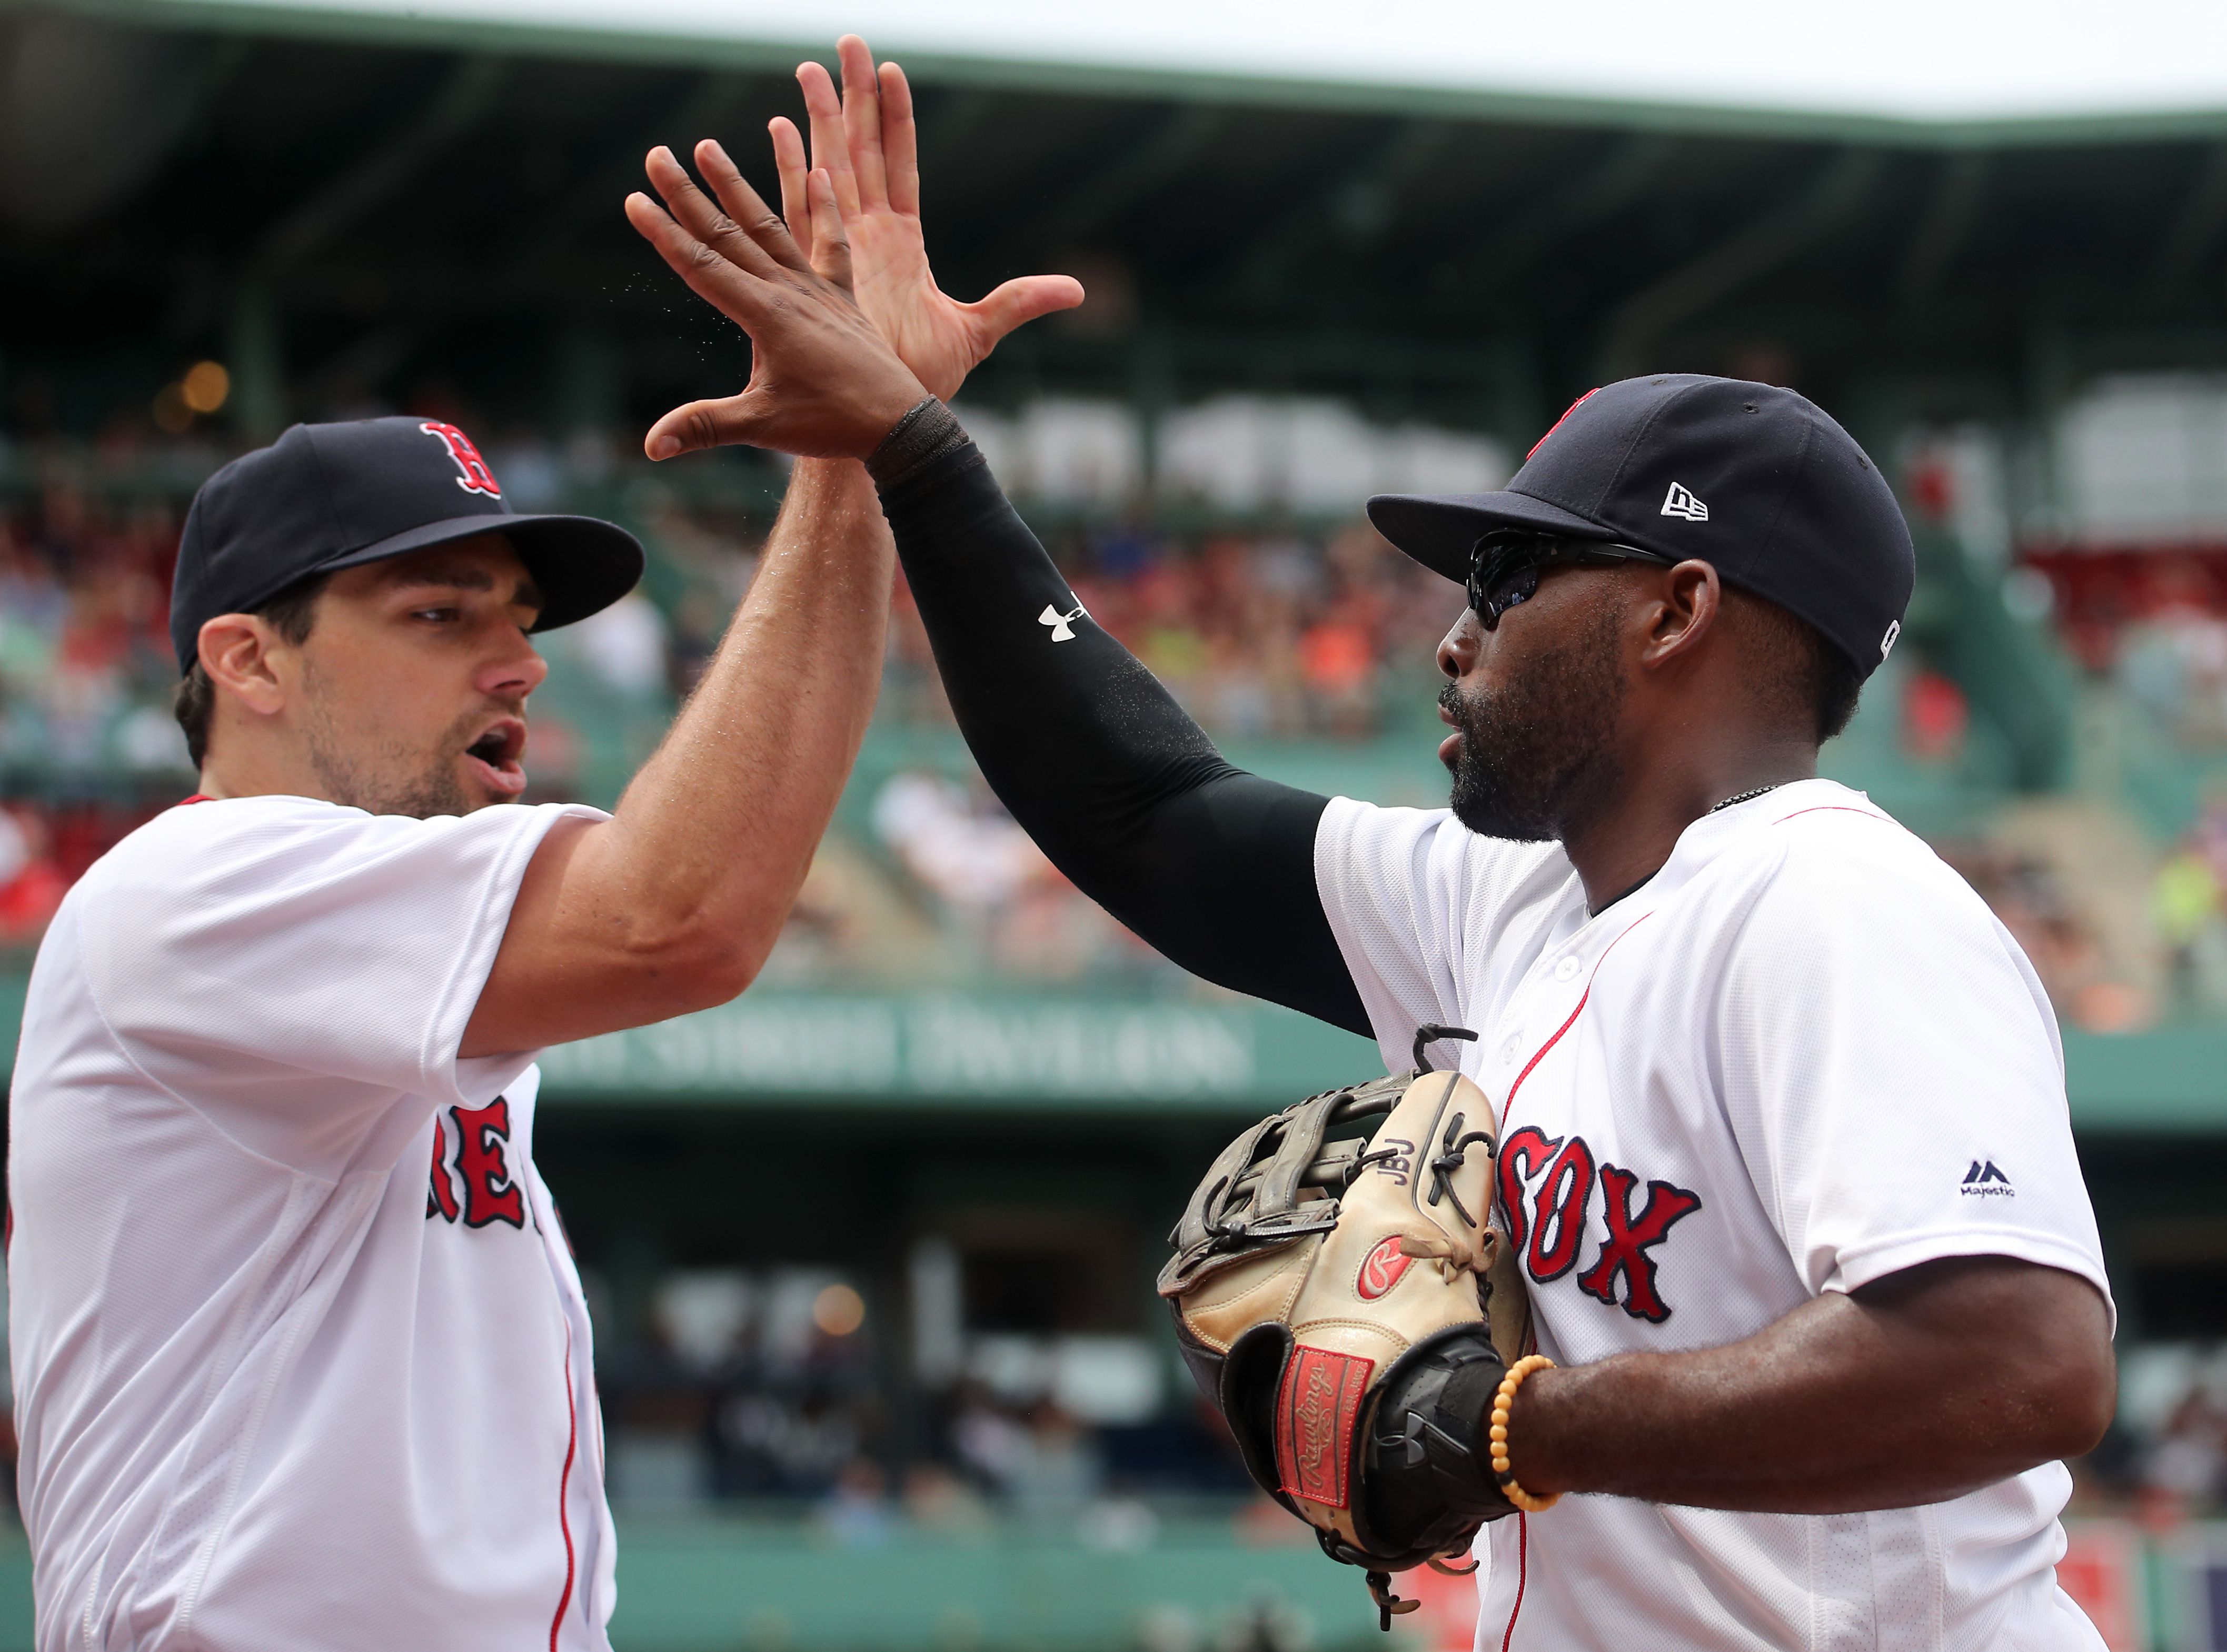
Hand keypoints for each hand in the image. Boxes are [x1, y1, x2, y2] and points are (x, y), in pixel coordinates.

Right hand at [625, 143, 927, 460]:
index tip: (633, 198)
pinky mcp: (842, 298)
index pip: (702, 265)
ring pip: (770, 227)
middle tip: (656, 154)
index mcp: (765, 314)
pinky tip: (820, 172)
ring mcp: (817, 290)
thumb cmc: (832, 426)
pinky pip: (832, 245)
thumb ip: (705, 426)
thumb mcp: (762, 427)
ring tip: (710, 146)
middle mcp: (789, 291)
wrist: (898, 425)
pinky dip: (825, 209)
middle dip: (687, 194)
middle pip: (727, 234)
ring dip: (738, 187)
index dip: (664, 233)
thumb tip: (652, 446)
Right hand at [773, 36, 1084, 401]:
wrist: (885, 418)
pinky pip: (802, 210)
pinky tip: (781, 128)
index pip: (900, 164)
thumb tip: (1076, 292)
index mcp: (903, 243)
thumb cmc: (922, 381)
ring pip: (828, 169)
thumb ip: (1020, 302)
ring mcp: (841, 249)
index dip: (897, 117)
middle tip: (845, 44)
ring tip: (808, 69)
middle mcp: (869, 237)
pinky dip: (793, 169)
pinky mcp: (820, 270)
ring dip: (820, 119)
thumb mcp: (978, 331)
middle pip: (862, 150)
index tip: (891, 69)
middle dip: (853, 96)